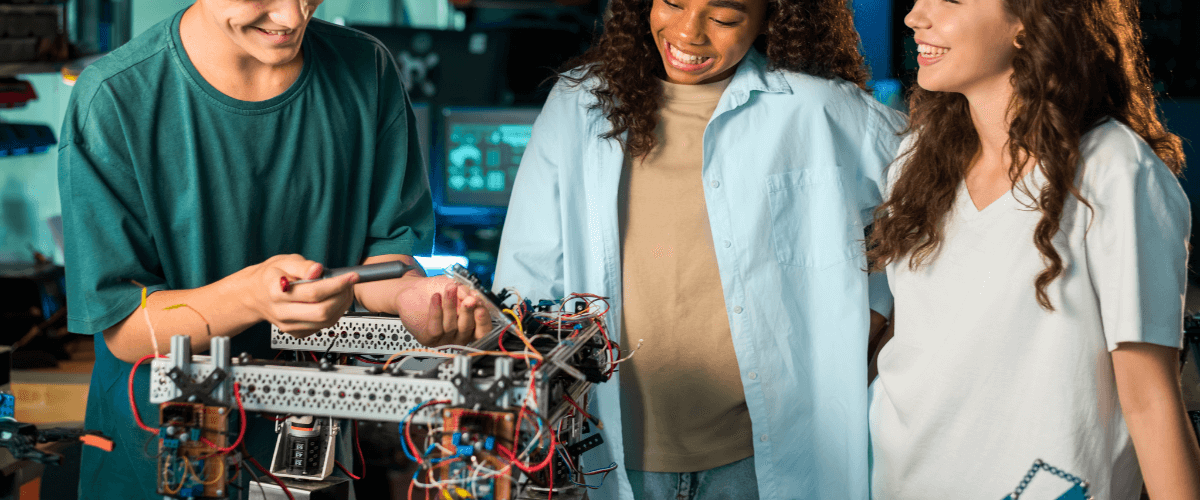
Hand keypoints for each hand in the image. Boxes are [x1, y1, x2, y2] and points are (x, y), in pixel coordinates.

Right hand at [238, 254, 357, 337]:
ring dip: (342, 306)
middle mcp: (282, 312)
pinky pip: (323, 327)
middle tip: (350, 283)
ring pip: (326, 322)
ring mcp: (289, 326)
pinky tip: (335, 300)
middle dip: (342, 297)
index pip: (313, 292)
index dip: (337, 284)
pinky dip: (335, 314)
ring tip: (344, 289)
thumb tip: (318, 269)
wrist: (255, 295)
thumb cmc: (271, 276)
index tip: (351, 276)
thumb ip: (303, 266)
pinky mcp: (296, 333)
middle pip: (322, 312)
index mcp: (277, 292)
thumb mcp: (284, 262)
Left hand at [404, 276, 492, 346]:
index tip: (480, 306)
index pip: (483, 330)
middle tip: (468, 298)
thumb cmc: (437, 289)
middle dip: (468, 312)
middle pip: (468, 329)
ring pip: (451, 327)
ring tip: (449, 289)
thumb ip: (467, 293)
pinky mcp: (428, 338)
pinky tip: (436, 298)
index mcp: (470, 326)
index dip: (483, 320)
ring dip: (450, 306)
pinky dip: (436, 311)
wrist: (414, 289)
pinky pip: (436, 328)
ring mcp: (443, 339)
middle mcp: (458, 336)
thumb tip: (474, 297)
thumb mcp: (457, 288)